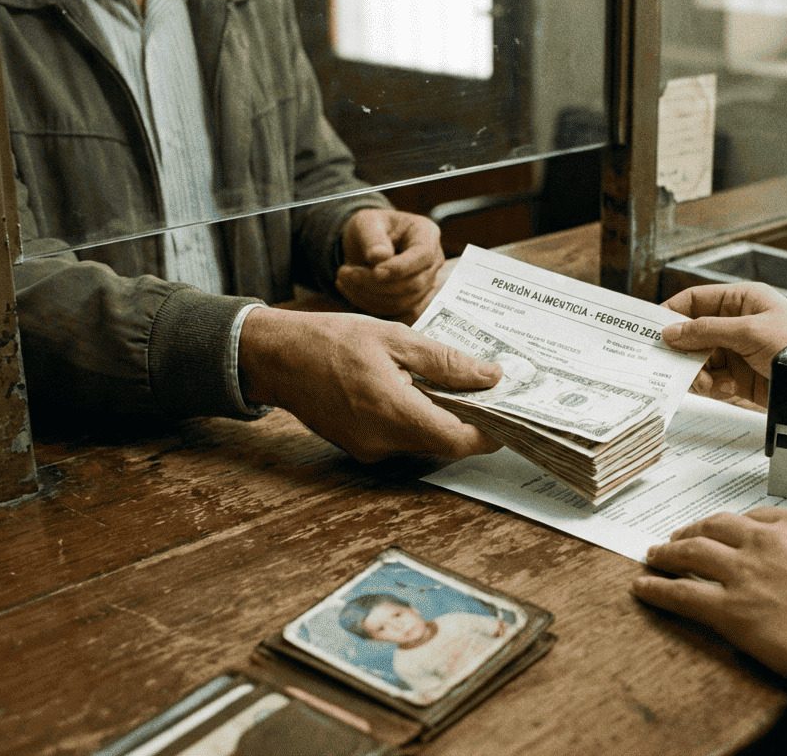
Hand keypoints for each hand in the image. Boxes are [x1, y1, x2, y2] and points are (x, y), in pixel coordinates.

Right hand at [238, 307, 501, 461]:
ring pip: (423, 443)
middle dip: (469, 423)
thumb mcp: (395, 338)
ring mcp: (368, 449)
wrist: (278, 358)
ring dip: (442, 420)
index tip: (508, 417)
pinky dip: (417, 421)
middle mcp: (382, 441)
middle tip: (487, 392)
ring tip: (452, 385)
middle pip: (443, 444)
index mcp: (393, 411)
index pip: (457, 440)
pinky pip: (401, 441)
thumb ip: (446, 362)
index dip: (489, 434)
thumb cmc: (333, 340)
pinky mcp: (359, 448)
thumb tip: (490, 376)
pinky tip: (417, 392)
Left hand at [336, 209, 443, 321]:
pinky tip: (349, 288)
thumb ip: (373, 237)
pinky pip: (393, 311)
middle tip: (344, 272)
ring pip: (402, 302)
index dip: (399, 268)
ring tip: (343, 278)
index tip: (374, 271)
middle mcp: (432, 261)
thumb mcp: (366, 222)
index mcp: (427, 234)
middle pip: (413, 283)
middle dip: (376, 283)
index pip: (423, 256)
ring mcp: (425, 284)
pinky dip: (367, 303)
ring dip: (368, 295)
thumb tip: (380, 257)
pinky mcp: (412, 301)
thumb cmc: (369, 228)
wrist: (366, 244)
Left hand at [632, 508, 786, 676]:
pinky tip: (642, 587)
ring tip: (654, 556)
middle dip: (693, 531)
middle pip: (714, 527)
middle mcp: (764, 542)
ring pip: (690, 553)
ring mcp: (742, 573)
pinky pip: (680, 594)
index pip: (753, 517)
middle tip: (679, 538)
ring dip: (667, 553)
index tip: (721, 530)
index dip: (730, 526)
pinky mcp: (728, 609)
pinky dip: (656, 589)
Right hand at [661, 282, 786, 405]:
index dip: (672, 312)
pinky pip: (712, 379)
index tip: (652, 330)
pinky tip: (721, 388)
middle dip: (683, 348)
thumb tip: (670, 332)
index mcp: (742, 300)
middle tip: (668, 362)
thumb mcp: (749, 331)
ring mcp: (739, 351)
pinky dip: (710, 386)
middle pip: (693, 332)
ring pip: (700, 359)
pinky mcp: (741, 378)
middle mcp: (738, 323)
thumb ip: (706, 331)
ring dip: (697, 371)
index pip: (695, 299)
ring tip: (705, 381)